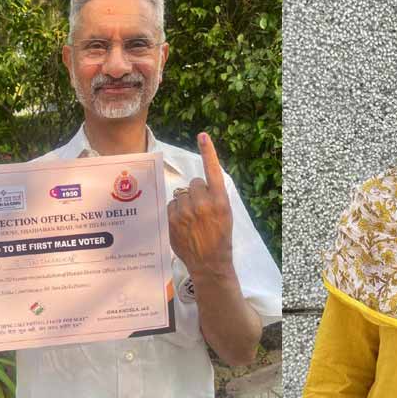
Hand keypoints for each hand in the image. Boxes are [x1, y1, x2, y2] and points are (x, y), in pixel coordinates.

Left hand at [167, 133, 232, 277]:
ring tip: (191, 220)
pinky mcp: (172, 220)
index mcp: (220, 200)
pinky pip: (171, 206)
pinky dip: (175, 212)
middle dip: (196, 193)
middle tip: (201, 210)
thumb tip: (198, 186)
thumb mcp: (225, 214)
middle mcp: (202, 203)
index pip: (212, 171)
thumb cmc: (220, 237)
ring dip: (184, 203)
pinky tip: (182, 225)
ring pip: (181, 195)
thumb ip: (214, 197)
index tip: (202, 135)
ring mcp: (186, 212)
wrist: (210, 262)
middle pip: (194, 184)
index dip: (208, 152)